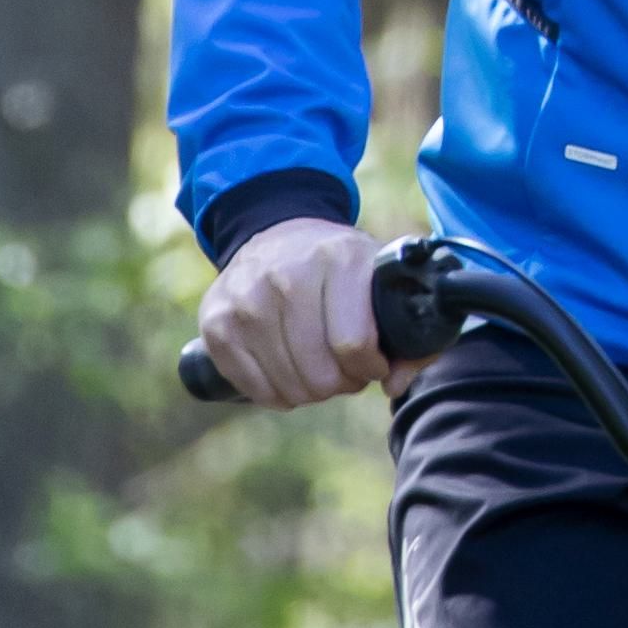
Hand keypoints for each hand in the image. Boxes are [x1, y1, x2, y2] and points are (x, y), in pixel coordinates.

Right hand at [194, 216, 389, 407]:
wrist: (279, 234)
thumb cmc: (341, 270)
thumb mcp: (382, 284)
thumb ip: (410, 337)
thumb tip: (395, 384)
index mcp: (338, 258)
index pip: (353, 344)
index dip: (369, 368)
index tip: (372, 362)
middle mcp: (286, 274)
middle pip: (320, 373)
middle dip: (340, 383)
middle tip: (344, 368)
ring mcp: (245, 298)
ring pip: (288, 386)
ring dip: (309, 391)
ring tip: (318, 368)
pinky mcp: (216, 322)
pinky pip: (254, 388)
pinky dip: (277, 393)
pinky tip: (288, 372)